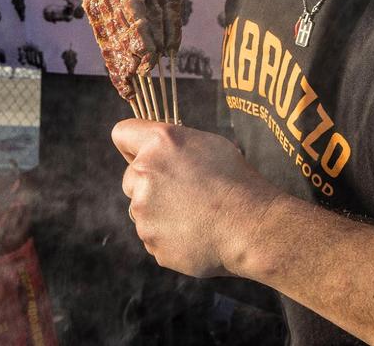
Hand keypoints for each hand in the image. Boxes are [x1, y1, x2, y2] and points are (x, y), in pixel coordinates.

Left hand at [112, 120, 280, 277]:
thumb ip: (175, 145)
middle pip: (131, 177)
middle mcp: (144, 173)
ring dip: (160, 212)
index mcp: (159, 143)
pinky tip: (196, 232)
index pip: (122, 133)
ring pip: (142, 209)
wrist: (251, 226)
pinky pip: (153, 236)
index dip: (132, 145)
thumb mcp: (209, 144)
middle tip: (184, 192)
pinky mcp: (150, 241)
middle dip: (150, 184)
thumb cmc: (237, 180)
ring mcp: (143, 211)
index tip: (143, 154)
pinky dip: (169, 236)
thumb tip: (161, 153)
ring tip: (196, 215)